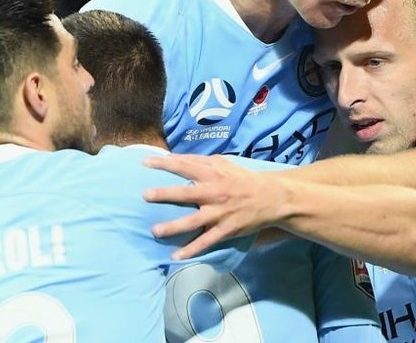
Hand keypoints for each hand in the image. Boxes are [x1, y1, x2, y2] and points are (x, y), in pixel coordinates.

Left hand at [143, 154, 289, 259]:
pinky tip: (176, 257)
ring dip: (173, 227)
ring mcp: (220, 213)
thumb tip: (173, 158)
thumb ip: (199, 161)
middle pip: (186, 194)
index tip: (145, 163)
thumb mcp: (223, 163)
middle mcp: (214, 192)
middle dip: (165, 194)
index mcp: (212, 174)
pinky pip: (206, 242)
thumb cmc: (242, 178)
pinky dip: (191, 250)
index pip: (184, 166)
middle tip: (146, 195)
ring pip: (193, 221)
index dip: (164, 164)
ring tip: (155, 230)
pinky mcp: (226, 230)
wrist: (271, 197)